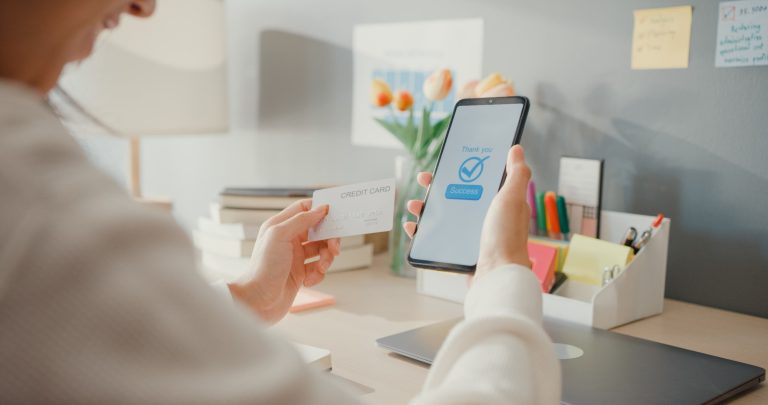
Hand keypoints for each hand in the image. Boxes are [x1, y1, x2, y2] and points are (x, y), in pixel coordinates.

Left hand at [227, 199, 340, 323]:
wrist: (257, 301)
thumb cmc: (262, 268)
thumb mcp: (280, 235)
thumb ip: (301, 219)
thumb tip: (320, 208)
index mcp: (281, 226)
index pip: (304, 209)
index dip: (319, 209)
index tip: (334, 215)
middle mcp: (288, 239)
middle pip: (318, 230)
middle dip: (330, 238)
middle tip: (334, 248)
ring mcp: (295, 257)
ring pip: (321, 250)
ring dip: (326, 259)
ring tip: (320, 268)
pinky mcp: (300, 274)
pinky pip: (318, 268)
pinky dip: (318, 274)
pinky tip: (308, 281)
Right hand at [404, 145, 531, 278]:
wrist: (496, 275)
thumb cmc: (506, 237)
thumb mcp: (512, 199)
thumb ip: (516, 173)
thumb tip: (516, 149)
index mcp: (498, 205)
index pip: (476, 182)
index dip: (460, 171)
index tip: (445, 164)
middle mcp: (485, 220)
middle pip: (456, 198)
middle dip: (436, 189)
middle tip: (423, 181)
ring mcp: (472, 237)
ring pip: (444, 218)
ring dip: (425, 210)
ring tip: (414, 206)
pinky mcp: (460, 253)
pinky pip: (436, 240)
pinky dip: (422, 233)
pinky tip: (413, 228)